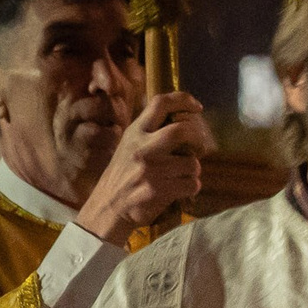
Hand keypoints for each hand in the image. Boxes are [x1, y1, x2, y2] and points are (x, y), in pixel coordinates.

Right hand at [73, 92, 211, 240]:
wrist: (108, 206)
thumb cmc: (124, 174)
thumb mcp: (130, 145)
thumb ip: (150, 132)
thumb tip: (182, 121)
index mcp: (135, 132)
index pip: (160, 103)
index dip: (183, 100)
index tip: (197, 107)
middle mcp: (143, 147)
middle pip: (182, 130)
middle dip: (197, 138)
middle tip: (198, 148)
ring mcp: (151, 169)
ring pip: (193, 163)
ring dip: (193, 171)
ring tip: (180, 175)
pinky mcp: (159, 190)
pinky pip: (193, 184)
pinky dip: (191, 187)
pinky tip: (179, 189)